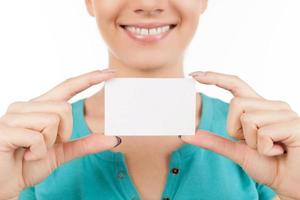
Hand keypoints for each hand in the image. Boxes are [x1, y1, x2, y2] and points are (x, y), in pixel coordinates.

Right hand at [0, 69, 120, 199]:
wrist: (5, 185)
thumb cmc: (29, 164)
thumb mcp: (63, 152)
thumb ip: (86, 144)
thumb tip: (114, 139)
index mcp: (40, 108)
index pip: (68, 86)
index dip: (89, 78)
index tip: (110, 72)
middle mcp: (26, 106)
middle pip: (64, 108)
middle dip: (63, 133)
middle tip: (48, 145)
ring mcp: (13, 116)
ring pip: (52, 120)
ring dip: (49, 143)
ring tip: (33, 151)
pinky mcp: (5, 130)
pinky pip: (37, 137)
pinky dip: (38, 152)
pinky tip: (25, 155)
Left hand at [180, 71, 299, 199]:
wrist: (293, 184)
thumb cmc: (270, 166)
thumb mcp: (237, 152)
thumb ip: (214, 141)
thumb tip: (186, 134)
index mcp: (259, 108)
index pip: (236, 85)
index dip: (216, 78)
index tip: (194, 74)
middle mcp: (272, 106)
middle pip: (237, 103)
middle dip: (237, 130)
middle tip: (256, 145)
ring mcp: (284, 113)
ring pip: (248, 118)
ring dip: (252, 142)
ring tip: (271, 149)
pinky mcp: (293, 123)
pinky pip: (262, 132)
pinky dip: (265, 148)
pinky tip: (280, 151)